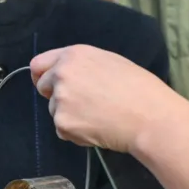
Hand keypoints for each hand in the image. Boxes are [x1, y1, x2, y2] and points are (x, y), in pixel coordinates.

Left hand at [31, 46, 183, 151]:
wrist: (149, 117)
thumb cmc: (138, 87)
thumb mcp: (108, 62)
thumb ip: (81, 66)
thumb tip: (65, 76)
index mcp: (73, 55)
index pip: (38, 64)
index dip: (43, 76)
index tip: (49, 85)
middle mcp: (61, 74)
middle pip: (42, 87)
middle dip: (56, 96)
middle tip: (82, 104)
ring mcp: (60, 100)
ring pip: (54, 110)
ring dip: (69, 115)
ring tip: (98, 116)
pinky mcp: (63, 124)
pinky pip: (62, 130)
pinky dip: (76, 133)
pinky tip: (98, 128)